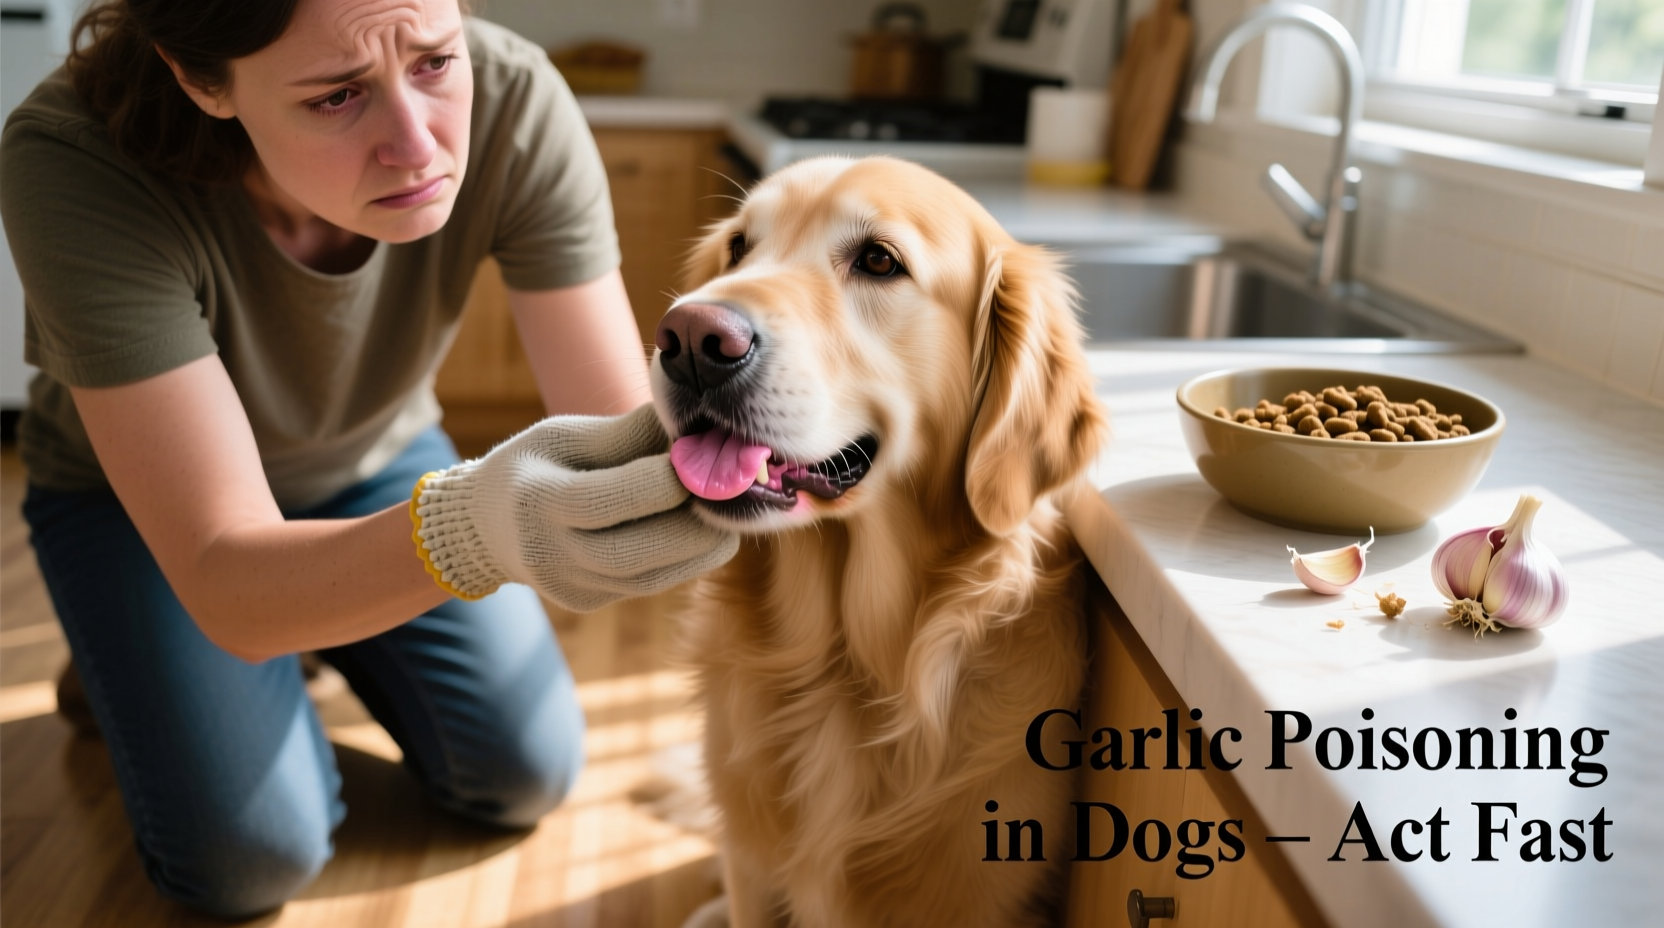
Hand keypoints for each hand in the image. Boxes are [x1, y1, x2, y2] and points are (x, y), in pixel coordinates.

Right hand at [410, 404, 737, 611]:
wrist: (488, 526)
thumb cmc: (536, 465)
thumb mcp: (567, 435)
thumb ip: (629, 433)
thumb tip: (693, 421)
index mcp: (537, 501)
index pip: (611, 499)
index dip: (665, 480)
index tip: (703, 456)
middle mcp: (552, 555)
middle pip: (637, 552)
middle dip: (695, 523)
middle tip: (733, 490)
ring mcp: (572, 587)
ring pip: (652, 578)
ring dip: (701, 546)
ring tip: (729, 509)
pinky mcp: (592, 602)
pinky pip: (649, 584)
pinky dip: (685, 558)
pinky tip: (704, 529)